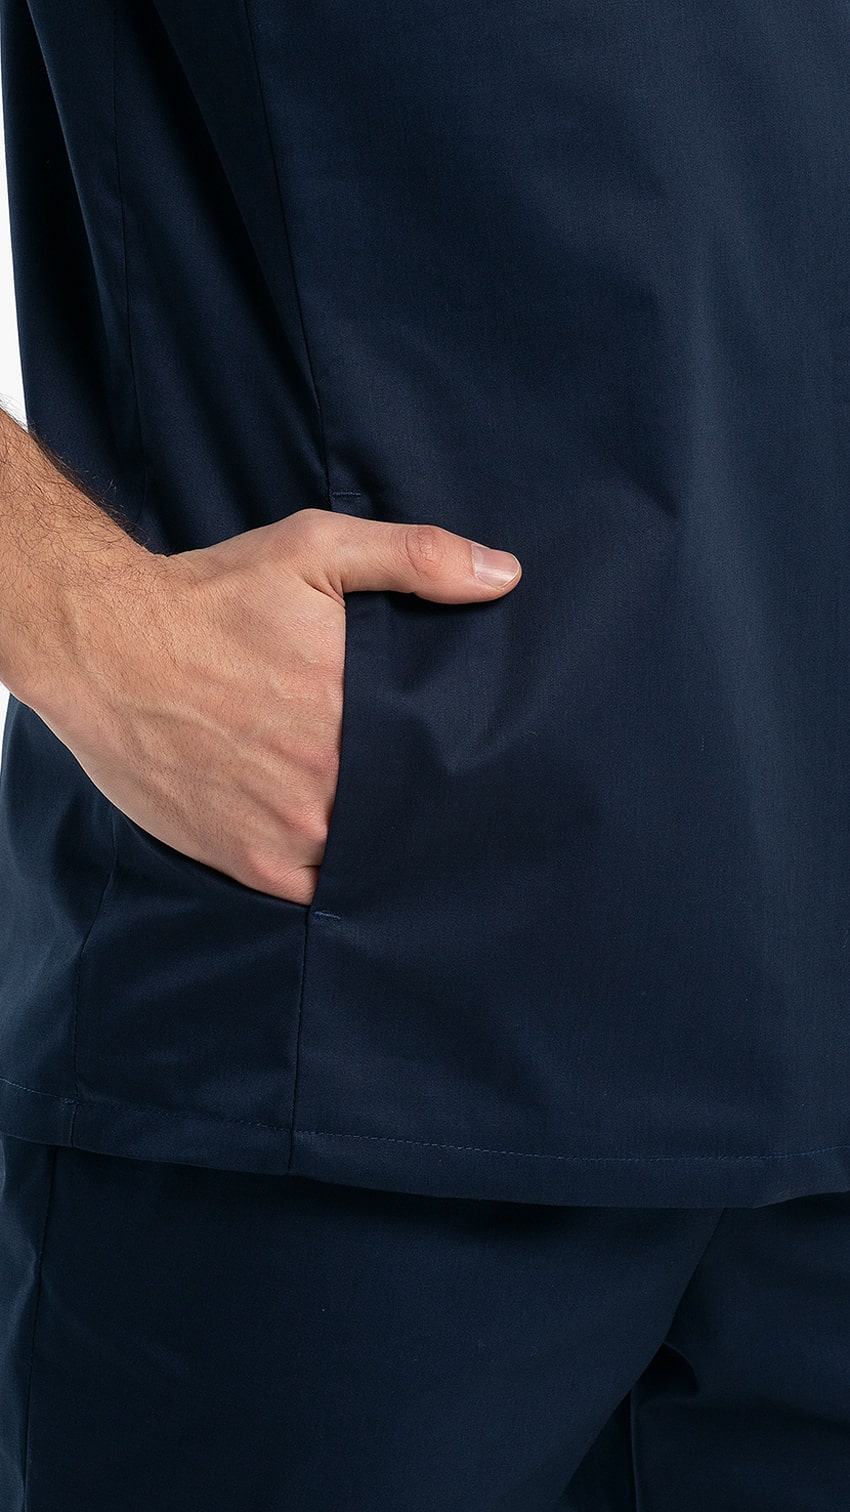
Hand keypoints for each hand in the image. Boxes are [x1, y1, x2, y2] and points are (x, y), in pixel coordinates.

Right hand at [38, 508, 521, 903]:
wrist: (102, 645)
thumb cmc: (210, 596)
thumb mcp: (315, 550)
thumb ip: (415, 557)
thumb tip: (504, 575)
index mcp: (360, 710)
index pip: (444, 757)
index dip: (461, 762)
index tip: (468, 755)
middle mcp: (332, 781)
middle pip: (409, 811)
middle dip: (422, 802)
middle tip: (433, 792)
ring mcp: (291, 830)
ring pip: (369, 856)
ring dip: (383, 844)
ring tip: (390, 823)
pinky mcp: (248, 861)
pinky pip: (317, 891)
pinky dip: (334, 879)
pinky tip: (342, 856)